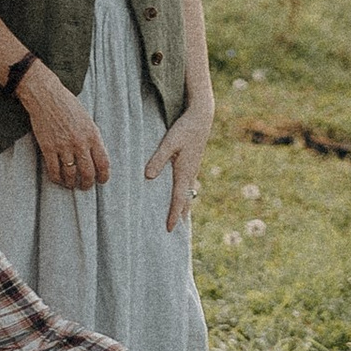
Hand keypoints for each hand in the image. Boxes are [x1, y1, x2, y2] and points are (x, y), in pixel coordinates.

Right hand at [19, 66, 110, 193]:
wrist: (47, 96)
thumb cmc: (68, 105)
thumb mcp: (87, 120)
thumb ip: (92, 137)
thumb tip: (96, 155)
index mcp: (92, 135)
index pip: (103, 162)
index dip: (104, 176)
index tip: (101, 180)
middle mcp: (80, 143)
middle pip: (87, 172)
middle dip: (87, 184)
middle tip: (85, 186)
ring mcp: (63, 146)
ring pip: (70, 174)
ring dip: (71, 183)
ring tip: (71, 184)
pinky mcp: (48, 148)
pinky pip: (54, 170)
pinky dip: (57, 178)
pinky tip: (58, 179)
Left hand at [144, 93, 212, 233]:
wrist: (202, 117)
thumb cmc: (185, 129)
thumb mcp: (170, 142)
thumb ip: (158, 159)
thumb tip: (148, 177)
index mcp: (185, 172)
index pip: (178, 199)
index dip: (173, 215)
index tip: (169, 230)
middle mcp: (190, 174)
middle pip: (185, 201)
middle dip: (180, 216)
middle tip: (176, 233)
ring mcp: (193, 169)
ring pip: (187, 193)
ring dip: (183, 207)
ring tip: (178, 220)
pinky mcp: (192, 164)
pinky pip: (187, 185)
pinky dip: (184, 195)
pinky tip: (180, 196)